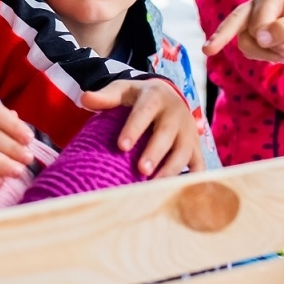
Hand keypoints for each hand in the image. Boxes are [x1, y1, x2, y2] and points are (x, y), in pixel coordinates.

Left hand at [79, 79, 200, 178]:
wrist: (169, 96)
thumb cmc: (139, 97)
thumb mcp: (123, 90)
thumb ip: (105, 96)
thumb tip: (85, 98)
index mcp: (155, 97)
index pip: (145, 111)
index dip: (134, 128)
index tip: (121, 146)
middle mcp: (176, 113)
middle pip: (167, 133)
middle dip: (155, 152)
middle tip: (141, 170)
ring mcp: (189, 132)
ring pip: (184, 151)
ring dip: (172, 168)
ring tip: (155, 185)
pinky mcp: (196, 147)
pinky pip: (199, 165)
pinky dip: (194, 179)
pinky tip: (179, 192)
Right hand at [204, 0, 283, 64]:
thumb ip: (283, 29)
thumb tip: (260, 38)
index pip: (256, 24)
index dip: (269, 42)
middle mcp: (255, 6)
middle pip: (237, 28)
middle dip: (233, 42)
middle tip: (222, 52)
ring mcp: (252, 19)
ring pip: (243, 42)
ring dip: (263, 55)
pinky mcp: (252, 32)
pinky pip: (247, 49)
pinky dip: (262, 56)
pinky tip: (278, 57)